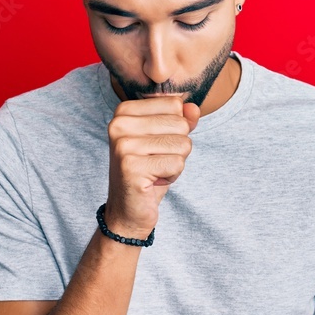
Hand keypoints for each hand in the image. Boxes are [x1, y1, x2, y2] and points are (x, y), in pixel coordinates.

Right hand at [104, 96, 198, 238]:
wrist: (128, 210)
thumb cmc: (148, 171)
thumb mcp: (166, 139)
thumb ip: (181, 120)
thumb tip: (194, 108)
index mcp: (124, 111)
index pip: (174, 104)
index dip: (175, 128)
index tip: (156, 145)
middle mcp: (119, 124)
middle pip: (180, 123)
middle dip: (177, 147)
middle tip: (155, 161)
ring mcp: (123, 145)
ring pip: (182, 144)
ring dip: (176, 162)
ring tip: (155, 171)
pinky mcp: (131, 167)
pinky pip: (177, 163)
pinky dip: (172, 176)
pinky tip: (154, 181)